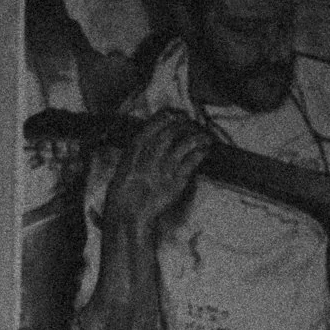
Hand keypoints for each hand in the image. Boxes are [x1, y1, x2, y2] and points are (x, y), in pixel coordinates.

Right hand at [107, 110, 210, 234]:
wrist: (129, 216)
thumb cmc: (124, 193)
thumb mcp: (125, 167)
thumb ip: (137, 153)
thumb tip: (150, 138)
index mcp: (132, 151)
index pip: (151, 126)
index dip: (165, 117)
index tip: (176, 113)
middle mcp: (148, 157)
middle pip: (169, 133)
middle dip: (183, 125)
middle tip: (193, 123)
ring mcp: (162, 170)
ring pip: (182, 146)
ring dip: (195, 138)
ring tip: (204, 137)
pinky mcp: (174, 183)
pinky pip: (189, 164)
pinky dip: (198, 155)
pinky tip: (204, 151)